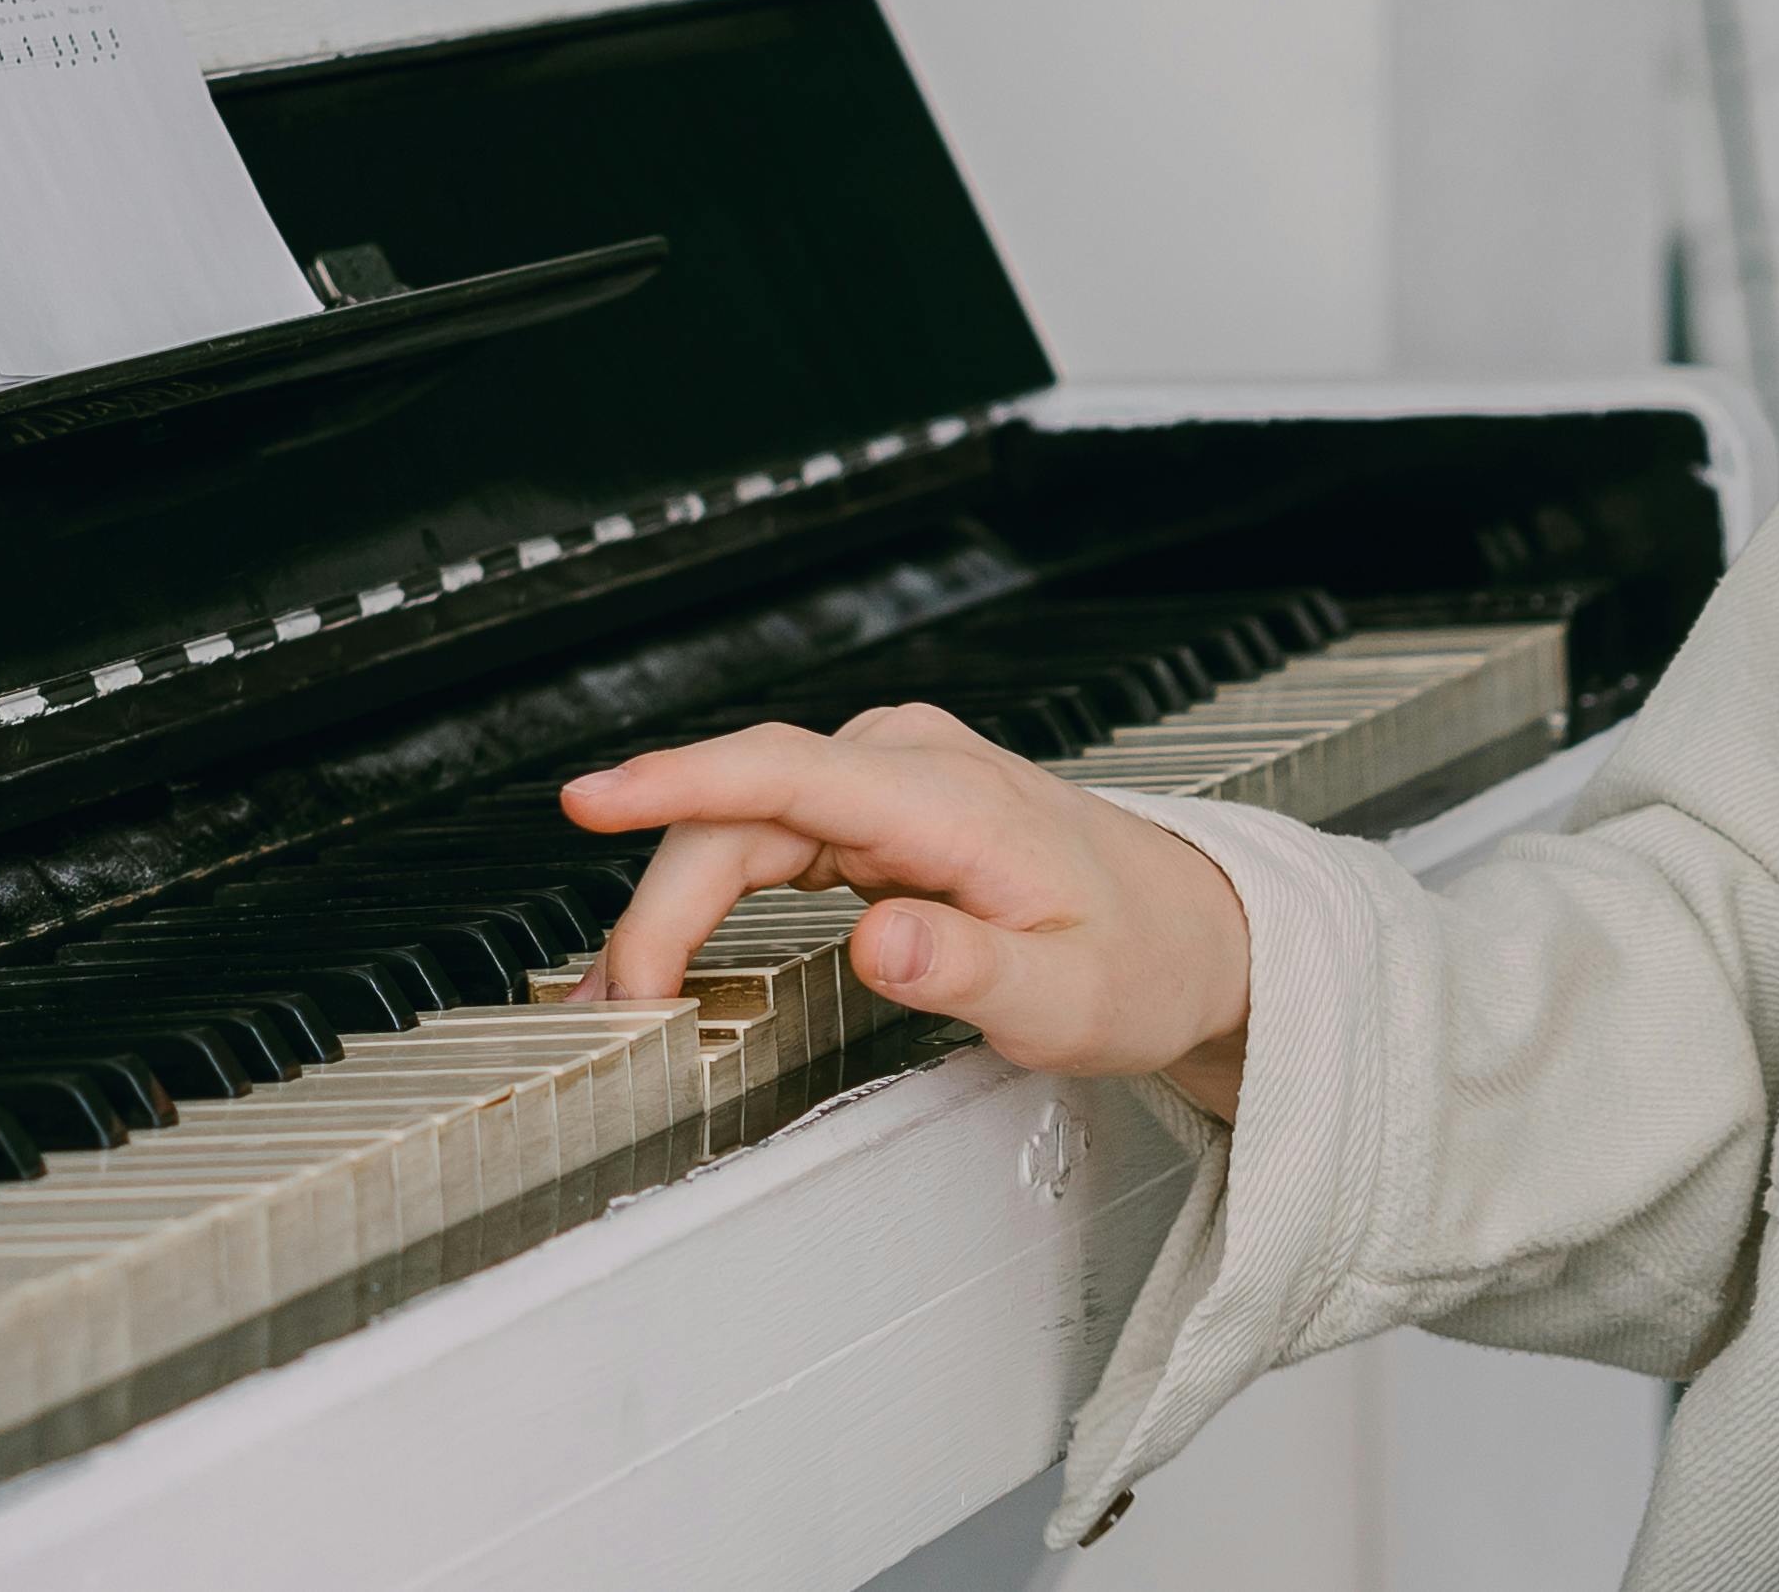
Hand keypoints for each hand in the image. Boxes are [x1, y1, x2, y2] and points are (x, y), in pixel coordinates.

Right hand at [558, 702, 1259, 1116]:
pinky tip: (666, 950)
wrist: (1189, 931)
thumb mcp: (1070, 998)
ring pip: (741, 825)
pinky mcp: (878, 808)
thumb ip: (973, 970)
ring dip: (672, 905)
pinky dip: (708, 892)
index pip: (789, 773)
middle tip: (618, 1011)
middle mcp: (914, 766)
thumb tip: (881, 941)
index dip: (678, 781)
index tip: (589, 797)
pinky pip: (766, 834)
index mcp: (955, 801)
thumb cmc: (1139, 961)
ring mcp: (893, 779)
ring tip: (622, 996)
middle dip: (660, 910)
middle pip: (742, 814)